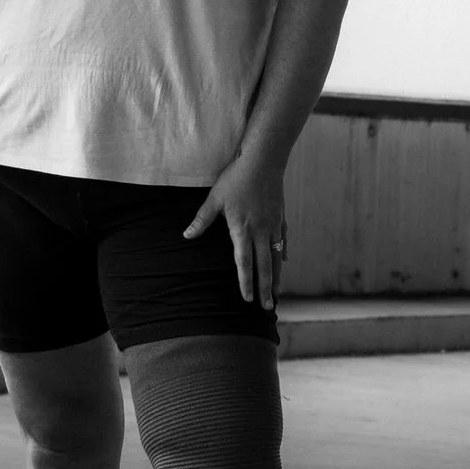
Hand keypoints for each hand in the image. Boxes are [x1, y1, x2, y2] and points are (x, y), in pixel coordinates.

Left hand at [183, 153, 286, 308]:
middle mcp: (260, 231)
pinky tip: (282, 263)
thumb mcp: (214, 198)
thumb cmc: (236, 178)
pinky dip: (282, 253)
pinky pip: (282, 240)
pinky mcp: (280, 217)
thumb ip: (202, 219)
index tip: (247, 299)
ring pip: (276, 257)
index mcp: (242, 229)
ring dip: (276, 277)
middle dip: (264, 289)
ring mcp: (273, 225)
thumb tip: (186, 236)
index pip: (244, 263)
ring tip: (276, 294)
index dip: (245, 282)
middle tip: (267, 308)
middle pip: (264, 266)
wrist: (264, 160)